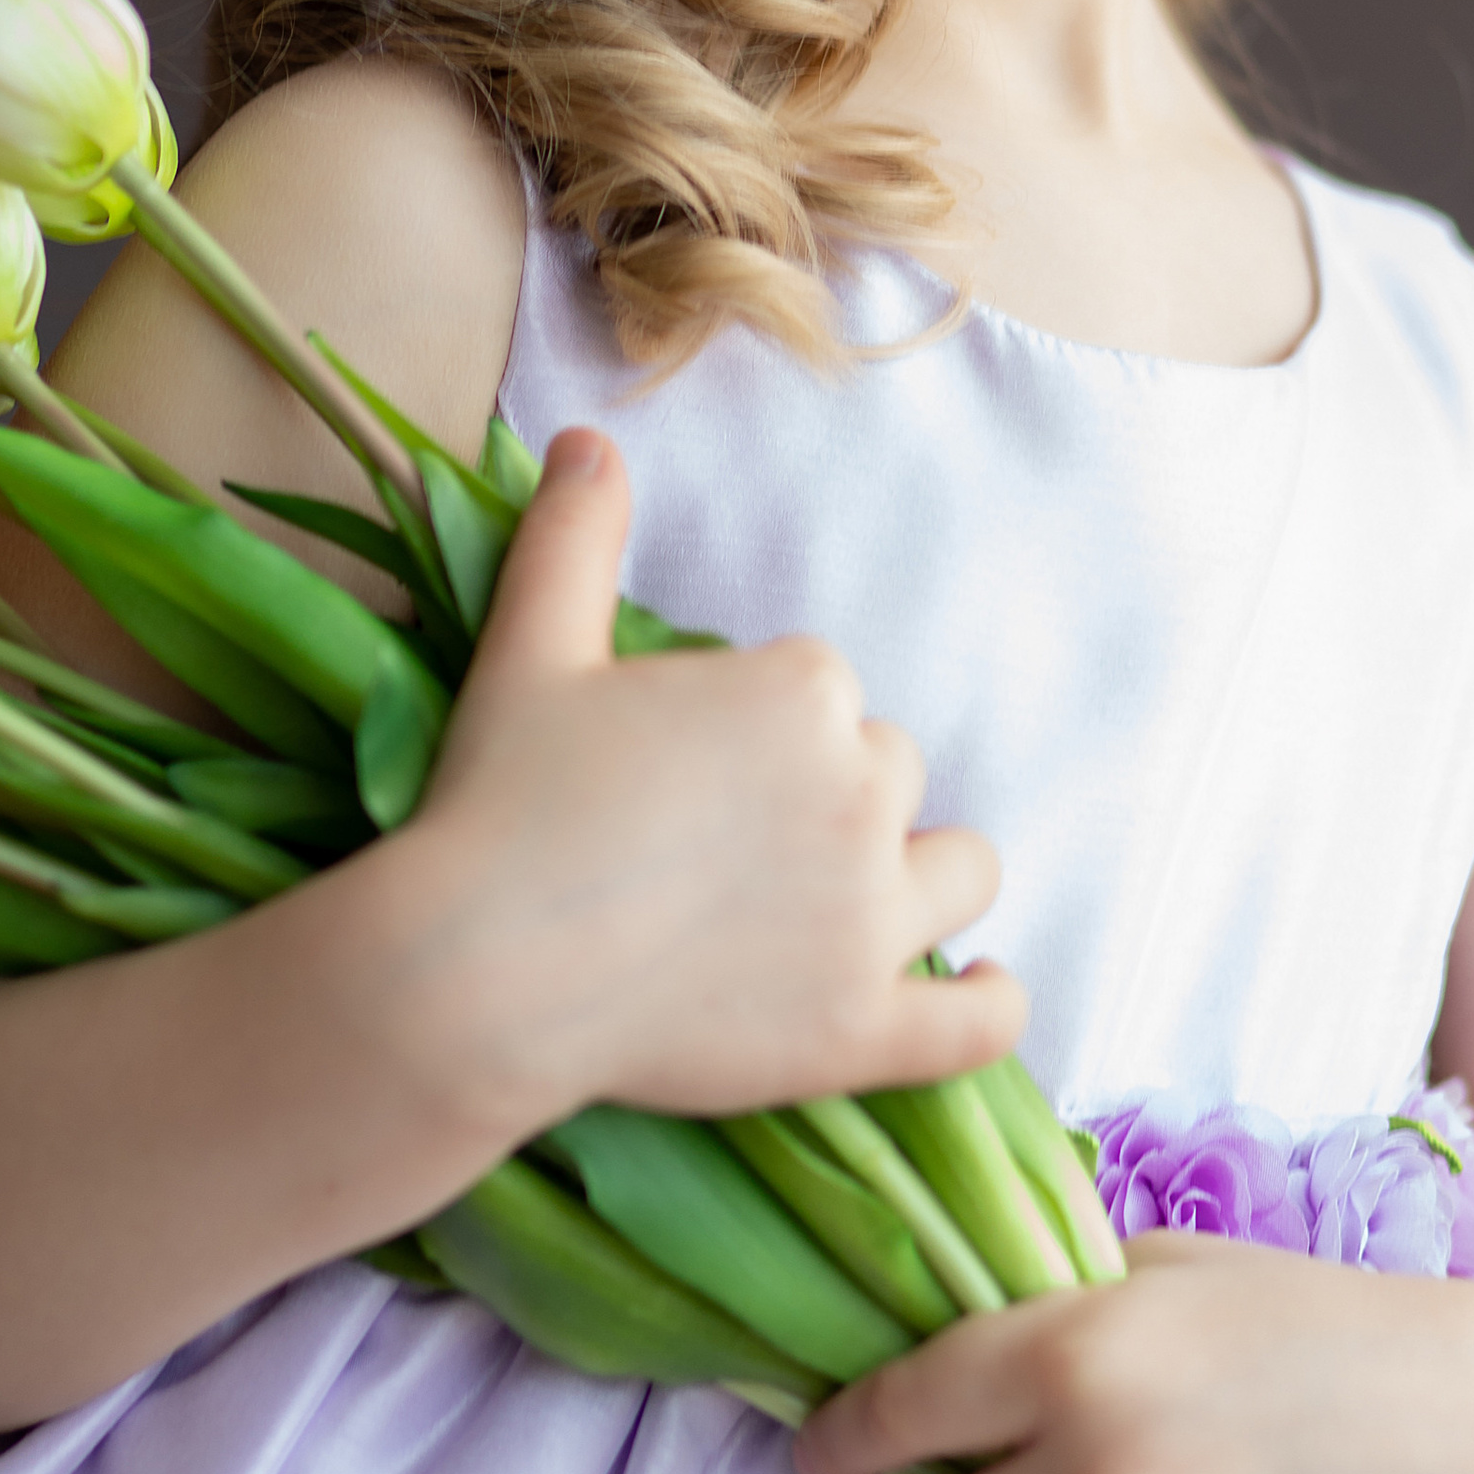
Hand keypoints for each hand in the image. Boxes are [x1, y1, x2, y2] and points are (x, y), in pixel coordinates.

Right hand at [395, 429, 1021, 1136]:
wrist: (480, 968)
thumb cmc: (503, 799)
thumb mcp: (533, 646)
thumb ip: (574, 538)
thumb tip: (586, 443)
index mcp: (802, 691)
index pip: (823, 689)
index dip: (761, 728)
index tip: (689, 768)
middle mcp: (862, 791)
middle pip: (890, 771)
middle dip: (831, 795)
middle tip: (732, 842)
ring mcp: (872, 919)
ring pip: (959, 870)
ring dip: (920, 872)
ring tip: (853, 897)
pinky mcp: (862, 1030)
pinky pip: (976, 1025)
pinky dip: (992, 1007)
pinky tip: (988, 991)